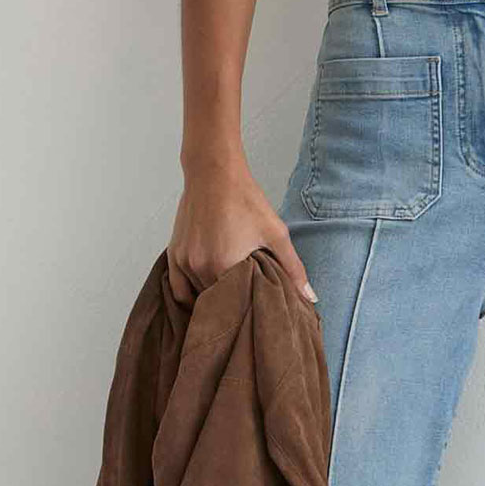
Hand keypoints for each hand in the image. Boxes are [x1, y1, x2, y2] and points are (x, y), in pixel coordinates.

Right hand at [166, 160, 314, 307]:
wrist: (214, 174)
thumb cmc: (245, 200)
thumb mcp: (276, 233)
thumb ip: (293, 267)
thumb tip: (310, 297)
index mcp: (225, 266)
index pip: (237, 306)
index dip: (248, 311)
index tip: (258, 311)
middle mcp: (200, 268)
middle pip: (217, 302)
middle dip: (231, 307)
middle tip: (246, 306)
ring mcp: (184, 262)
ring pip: (198, 296)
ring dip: (211, 299)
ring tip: (228, 298)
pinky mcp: (174, 254)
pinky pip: (177, 288)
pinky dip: (189, 295)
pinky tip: (204, 294)